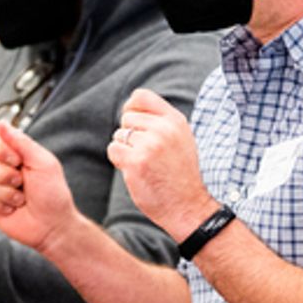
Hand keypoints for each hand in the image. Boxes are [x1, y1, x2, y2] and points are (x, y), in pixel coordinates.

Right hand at [0, 121, 79, 252]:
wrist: (52, 226)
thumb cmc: (53, 194)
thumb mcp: (43, 163)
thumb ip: (22, 142)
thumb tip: (1, 124)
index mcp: (15, 152)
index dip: (0, 148)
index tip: (17, 160)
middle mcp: (0, 165)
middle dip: (3, 174)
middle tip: (21, 183)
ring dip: (3, 192)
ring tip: (20, 199)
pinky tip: (10, 208)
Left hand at [107, 88, 214, 237]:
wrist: (189, 206)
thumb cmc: (181, 174)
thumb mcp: (180, 139)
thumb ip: (161, 122)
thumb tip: (129, 108)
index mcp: (175, 120)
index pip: (141, 96)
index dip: (130, 107)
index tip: (133, 123)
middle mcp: (163, 129)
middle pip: (127, 118)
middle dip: (129, 135)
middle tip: (145, 153)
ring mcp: (150, 145)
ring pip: (119, 135)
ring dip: (125, 150)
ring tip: (144, 164)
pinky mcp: (136, 162)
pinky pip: (113, 149)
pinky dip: (119, 160)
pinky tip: (135, 171)